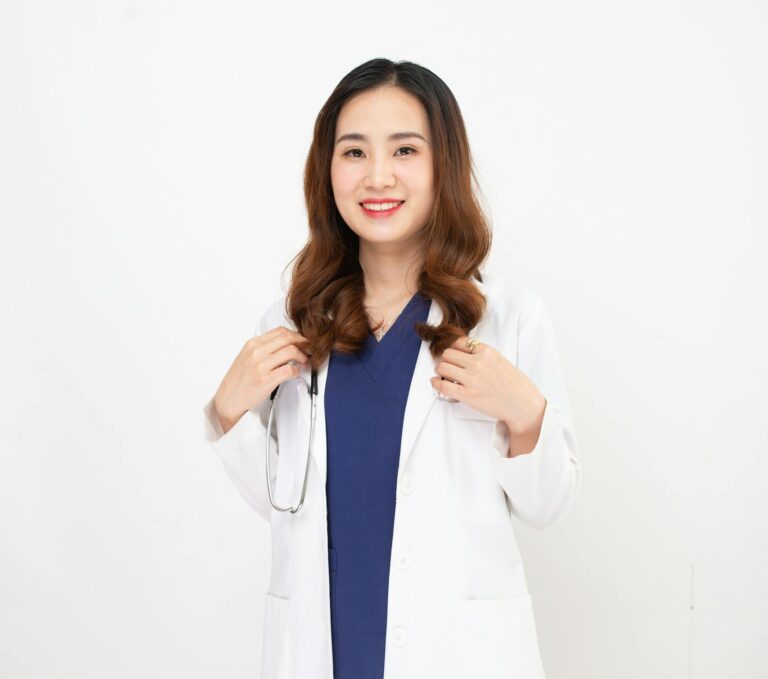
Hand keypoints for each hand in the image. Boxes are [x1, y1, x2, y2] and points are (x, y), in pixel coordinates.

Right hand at [213, 326, 310, 431]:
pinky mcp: (266, 380)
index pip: (280, 331)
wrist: (229, 398)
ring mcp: (261, 366)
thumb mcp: (247, 356)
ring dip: (303, 356)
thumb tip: (286, 342)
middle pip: (288, 338)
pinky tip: (296, 372)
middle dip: (303, 343)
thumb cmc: (240, 379)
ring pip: (291, 351)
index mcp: (252, 344)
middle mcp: (256, 352)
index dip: (297, 335)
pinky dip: (297, 370)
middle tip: (309, 350)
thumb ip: (264, 347)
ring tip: (304, 362)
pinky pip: (289, 369)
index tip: (303, 341)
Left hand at [430, 335, 545, 441]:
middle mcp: (477, 362)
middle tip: (448, 366)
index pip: (459, 342)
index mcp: (486, 352)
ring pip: (442, 367)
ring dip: (440, 370)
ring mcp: (471, 379)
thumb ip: (483, 356)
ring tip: (444, 375)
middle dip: (445, 359)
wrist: (523, 405)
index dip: (453, 348)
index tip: (453, 354)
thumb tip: (463, 354)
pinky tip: (436, 382)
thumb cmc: (515, 385)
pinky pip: (442, 385)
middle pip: (447, 354)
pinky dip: (435, 383)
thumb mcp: (500, 360)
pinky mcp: (467, 395)